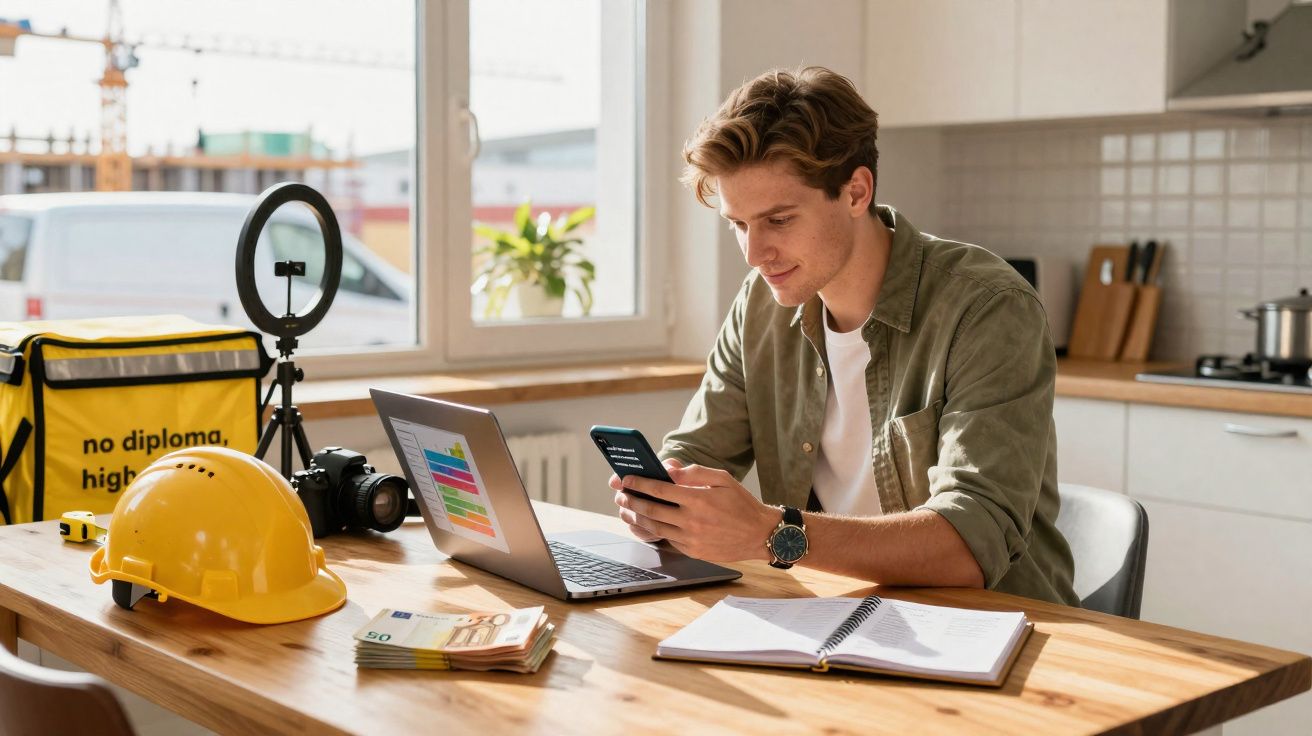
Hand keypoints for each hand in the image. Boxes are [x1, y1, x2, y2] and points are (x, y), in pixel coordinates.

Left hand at [613, 463, 779, 562]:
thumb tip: (668, 468)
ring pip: (655, 528)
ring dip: (636, 518)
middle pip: (652, 510)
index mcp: (699, 499)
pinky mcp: (693, 551)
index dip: (640, 483)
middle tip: (620, 494)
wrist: (760, 534)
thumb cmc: (741, 503)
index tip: (626, 479)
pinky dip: (650, 533)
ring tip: (625, 509)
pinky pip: (666, 540)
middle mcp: (693, 520)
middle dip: (631, 500)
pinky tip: (642, 525)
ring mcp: (692, 539)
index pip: (660, 489)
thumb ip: (694, 472)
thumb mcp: (723, 478)